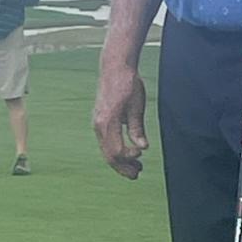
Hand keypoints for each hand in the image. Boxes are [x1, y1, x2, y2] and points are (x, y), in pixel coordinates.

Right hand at [93, 61, 148, 179]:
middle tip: (138, 174)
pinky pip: (105, 143)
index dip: (129, 156)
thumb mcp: (136, 106)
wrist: (114, 67)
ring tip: (136, 169)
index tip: (142, 153)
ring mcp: (97, 124)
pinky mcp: (100, 122)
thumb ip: (137, 128)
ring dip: (120, 162)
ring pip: (106, 151)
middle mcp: (99, 124)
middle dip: (123, 167)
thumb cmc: (128, 84)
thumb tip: (143, 147)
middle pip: (109, 155)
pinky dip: (115, 152)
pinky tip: (128, 155)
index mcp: (108, 121)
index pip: (116, 150)